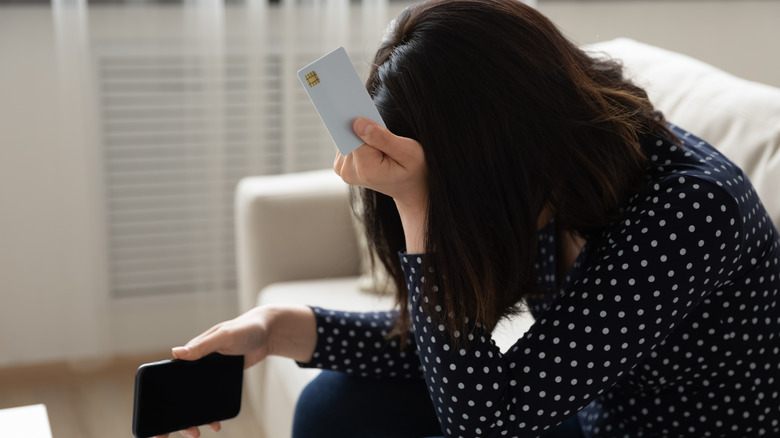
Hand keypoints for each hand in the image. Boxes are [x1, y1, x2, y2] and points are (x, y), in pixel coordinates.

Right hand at [154, 305, 316, 437]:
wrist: (267, 333)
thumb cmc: (245, 328)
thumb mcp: (224, 336)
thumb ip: (203, 346)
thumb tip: (176, 352)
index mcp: (192, 352)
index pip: (171, 376)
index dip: (163, 395)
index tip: (157, 415)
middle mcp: (197, 365)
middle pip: (182, 393)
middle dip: (179, 415)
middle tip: (184, 430)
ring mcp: (210, 374)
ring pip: (197, 399)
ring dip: (195, 417)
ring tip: (197, 432)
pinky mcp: (223, 380)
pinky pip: (213, 399)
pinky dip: (212, 412)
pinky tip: (216, 423)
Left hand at [335, 118, 428, 252]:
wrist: (410, 188)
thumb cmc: (415, 169)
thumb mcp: (408, 152)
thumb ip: (383, 138)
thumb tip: (357, 123)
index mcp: (366, 169)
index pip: (353, 135)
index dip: (358, 119)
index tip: (359, 109)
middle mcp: (349, 172)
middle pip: (347, 135)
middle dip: (362, 126)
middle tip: (379, 125)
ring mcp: (344, 170)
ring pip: (345, 137)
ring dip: (361, 133)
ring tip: (380, 139)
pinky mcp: (342, 166)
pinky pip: (345, 142)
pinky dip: (358, 138)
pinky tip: (372, 142)